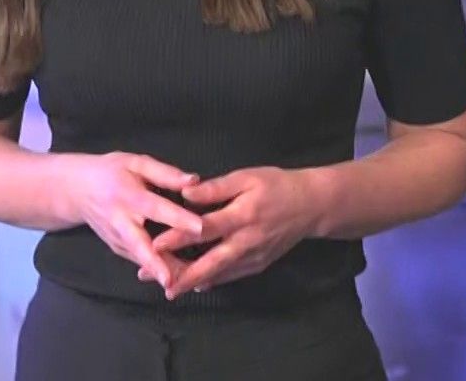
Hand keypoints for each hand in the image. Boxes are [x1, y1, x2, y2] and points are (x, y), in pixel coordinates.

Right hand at [58, 153, 206, 294]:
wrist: (76, 190)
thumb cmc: (111, 172)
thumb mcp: (135, 163)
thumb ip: (164, 173)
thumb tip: (194, 180)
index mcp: (128, 196)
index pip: (156, 208)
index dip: (178, 218)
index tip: (200, 228)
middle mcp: (121, 222)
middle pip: (140, 246)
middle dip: (157, 263)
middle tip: (172, 280)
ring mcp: (117, 240)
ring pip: (142, 260)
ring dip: (162, 273)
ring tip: (188, 286)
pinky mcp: (118, 250)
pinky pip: (140, 262)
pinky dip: (158, 272)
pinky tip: (180, 282)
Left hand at [145, 167, 323, 298]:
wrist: (310, 206)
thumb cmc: (276, 186)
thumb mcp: (246, 178)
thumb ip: (216, 187)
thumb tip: (185, 193)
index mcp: (243, 216)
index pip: (206, 229)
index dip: (180, 238)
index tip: (155, 244)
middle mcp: (247, 242)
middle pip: (210, 263)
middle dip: (182, 274)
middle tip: (157, 281)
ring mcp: (253, 258)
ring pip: (219, 274)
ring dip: (193, 281)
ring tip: (168, 287)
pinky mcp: (258, 265)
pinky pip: (231, 276)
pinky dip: (212, 281)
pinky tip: (194, 284)